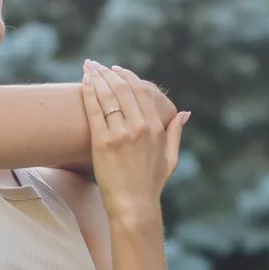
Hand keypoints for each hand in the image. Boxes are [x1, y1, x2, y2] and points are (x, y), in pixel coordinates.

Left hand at [80, 60, 190, 216]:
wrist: (133, 205)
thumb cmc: (151, 183)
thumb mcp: (171, 157)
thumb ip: (176, 132)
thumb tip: (185, 113)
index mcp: (156, 127)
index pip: (141, 91)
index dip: (127, 76)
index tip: (116, 69)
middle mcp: (140, 127)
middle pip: (122, 89)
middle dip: (107, 73)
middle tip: (96, 64)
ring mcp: (121, 134)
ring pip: (107, 96)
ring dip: (96, 78)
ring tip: (88, 68)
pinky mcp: (103, 142)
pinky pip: (94, 111)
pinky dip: (88, 93)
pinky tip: (84, 83)